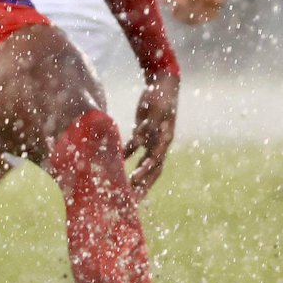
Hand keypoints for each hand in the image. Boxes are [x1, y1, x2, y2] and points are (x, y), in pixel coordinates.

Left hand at [124, 70, 178, 198]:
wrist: (162, 84)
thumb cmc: (160, 95)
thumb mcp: (155, 109)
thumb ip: (146, 126)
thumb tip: (136, 141)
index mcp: (164, 139)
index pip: (156, 161)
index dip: (146, 172)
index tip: (135, 181)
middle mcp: (160, 143)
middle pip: (152, 169)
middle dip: (143, 184)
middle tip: (133, 198)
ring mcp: (153, 140)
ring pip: (144, 163)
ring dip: (137, 176)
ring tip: (126, 189)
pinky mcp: (145, 133)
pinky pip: (135, 149)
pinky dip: (127, 156)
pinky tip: (118, 165)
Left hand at [165, 0, 230, 24]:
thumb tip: (163, 2)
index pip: (181, 9)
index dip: (176, 12)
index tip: (173, 10)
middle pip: (190, 16)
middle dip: (182, 16)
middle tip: (178, 13)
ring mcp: (214, 1)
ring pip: (201, 19)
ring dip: (193, 19)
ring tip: (187, 15)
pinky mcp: (221, 2)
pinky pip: (211, 15)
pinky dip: (204, 17)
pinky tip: (198, 14)